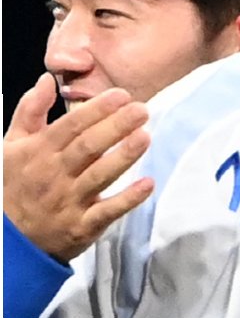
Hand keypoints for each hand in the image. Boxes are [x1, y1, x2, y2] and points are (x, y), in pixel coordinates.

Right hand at [4, 74, 152, 260]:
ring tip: (145, 137)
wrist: (9, 238)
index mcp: (39, 151)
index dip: (97, 109)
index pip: (71, 125)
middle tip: (142, 110)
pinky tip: (148, 183)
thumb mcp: (12, 145)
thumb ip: (30, 110)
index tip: (121, 95)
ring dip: (124, 156)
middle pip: (88, 147)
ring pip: (100, 176)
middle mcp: (55, 174)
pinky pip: (108, 211)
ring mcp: (70, 201)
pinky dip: (128, 199)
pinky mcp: (83, 226)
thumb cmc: (14, 185)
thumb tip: (47, 79)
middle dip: (116, 126)